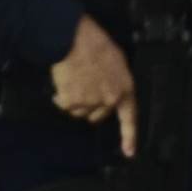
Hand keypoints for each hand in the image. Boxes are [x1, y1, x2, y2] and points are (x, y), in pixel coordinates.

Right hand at [51, 13, 137, 155]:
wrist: (74, 37)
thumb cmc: (95, 44)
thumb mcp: (117, 62)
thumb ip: (116, 83)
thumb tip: (110, 95)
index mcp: (124, 89)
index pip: (129, 118)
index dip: (129, 137)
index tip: (128, 152)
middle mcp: (109, 99)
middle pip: (97, 116)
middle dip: (90, 106)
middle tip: (85, 86)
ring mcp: (91, 102)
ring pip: (79, 112)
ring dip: (75, 100)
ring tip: (74, 78)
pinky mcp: (72, 101)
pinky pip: (65, 106)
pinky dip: (61, 96)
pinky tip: (64, 80)